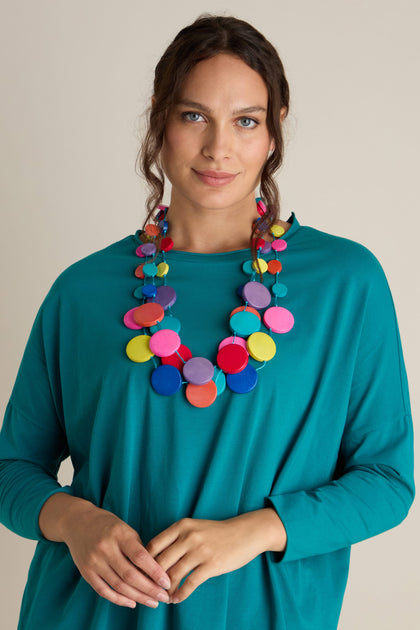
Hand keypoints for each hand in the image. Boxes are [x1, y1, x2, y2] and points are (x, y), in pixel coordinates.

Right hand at [61, 503, 171, 608]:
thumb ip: (138, 548)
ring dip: (138, 597)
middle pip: (130, 575)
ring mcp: (94, 561)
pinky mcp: (86, 572)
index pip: (140, 556)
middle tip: (164, 597)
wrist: (78, 523)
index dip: (155, 572)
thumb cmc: (108, 525)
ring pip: (118, 585)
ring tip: (152, 602)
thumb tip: (155, 572)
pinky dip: (119, 599)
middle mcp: (105, 548)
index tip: (167, 583)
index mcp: (119, 535)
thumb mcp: (125, 529)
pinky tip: (132, 603)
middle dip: (149, 589)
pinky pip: (104, 590)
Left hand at [146, 510, 280, 602]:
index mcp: (181, 526)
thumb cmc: (216, 533)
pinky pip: (190, 583)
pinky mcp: (211, 564)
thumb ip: (176, 539)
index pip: (153, 545)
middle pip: (160, 561)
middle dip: (152, 579)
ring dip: (166, 589)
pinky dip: (180, 594)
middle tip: (149, 590)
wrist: (245, 533)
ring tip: (163, 597)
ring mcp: (200, 550)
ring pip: (174, 574)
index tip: (141, 574)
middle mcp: (188, 536)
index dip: (144, 562)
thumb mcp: (194, 528)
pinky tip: (177, 599)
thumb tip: (155, 559)